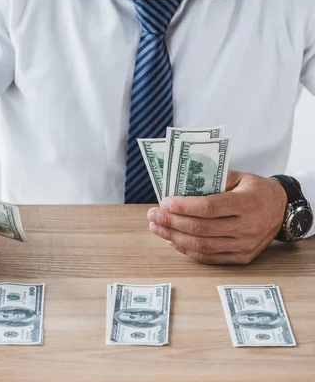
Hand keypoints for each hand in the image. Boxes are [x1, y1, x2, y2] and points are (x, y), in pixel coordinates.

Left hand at [147, 170, 287, 264]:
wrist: (282, 209)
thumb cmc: (256, 189)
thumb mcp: (239, 176)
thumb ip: (213, 180)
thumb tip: (180, 187)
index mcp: (247, 203)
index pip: (209, 207)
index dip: (184, 207)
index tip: (164, 202)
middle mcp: (248, 227)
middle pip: (202, 228)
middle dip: (172, 222)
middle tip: (152, 215)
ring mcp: (245, 245)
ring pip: (203, 246)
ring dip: (175, 238)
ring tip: (157, 229)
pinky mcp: (243, 258)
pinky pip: (210, 257)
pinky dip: (188, 251)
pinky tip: (173, 241)